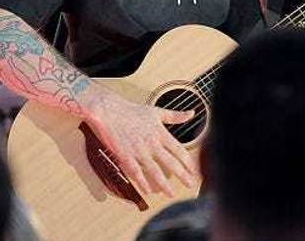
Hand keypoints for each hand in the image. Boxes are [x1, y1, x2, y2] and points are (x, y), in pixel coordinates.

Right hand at [83, 90, 197, 197]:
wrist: (110, 111)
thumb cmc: (132, 111)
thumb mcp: (156, 111)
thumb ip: (175, 115)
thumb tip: (191, 113)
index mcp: (160, 133)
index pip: (179, 150)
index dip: (188, 162)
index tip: (194, 171)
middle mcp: (151, 143)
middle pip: (171, 162)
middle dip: (182, 176)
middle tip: (191, 185)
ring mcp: (138, 150)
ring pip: (154, 170)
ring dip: (163, 184)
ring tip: (170, 193)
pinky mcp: (125, 155)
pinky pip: (135, 172)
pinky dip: (141, 182)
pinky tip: (147, 190)